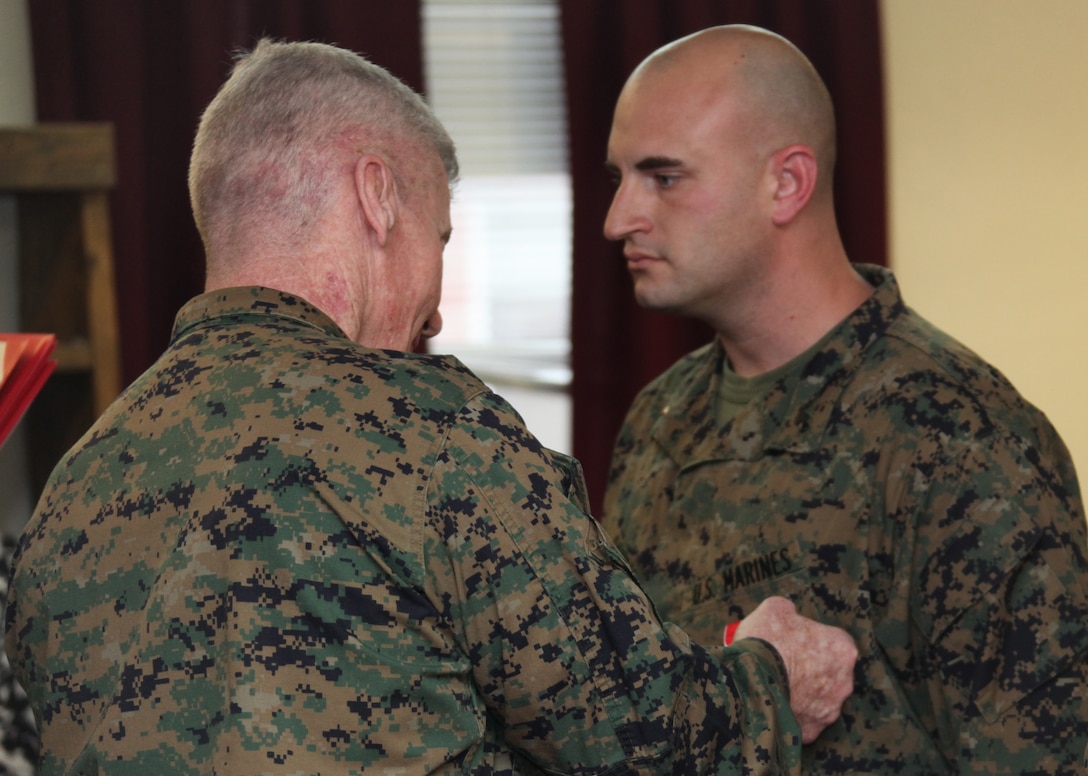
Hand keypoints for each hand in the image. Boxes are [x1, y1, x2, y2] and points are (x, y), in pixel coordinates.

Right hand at [733, 596, 856, 743]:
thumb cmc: (766, 640)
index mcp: (842, 649)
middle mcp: (844, 682)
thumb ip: (790, 611)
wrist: (748, 679)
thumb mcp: (775, 608)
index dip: (812, 640)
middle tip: (784, 664)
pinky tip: (773, 704)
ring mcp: (829, 710)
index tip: (794, 642)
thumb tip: (789, 615)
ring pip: (818, 700)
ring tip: (776, 685)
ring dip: (803, 694)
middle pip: (830, 673)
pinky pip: (803, 720)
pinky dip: (791, 714)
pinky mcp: (812, 730)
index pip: (834, 642)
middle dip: (811, 669)